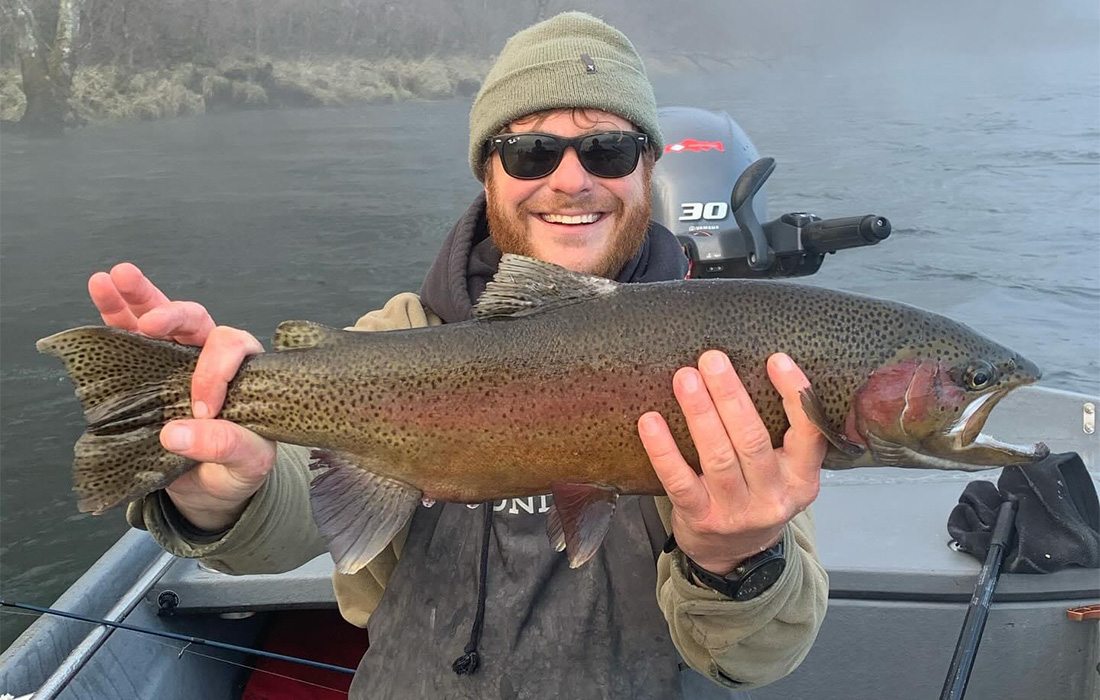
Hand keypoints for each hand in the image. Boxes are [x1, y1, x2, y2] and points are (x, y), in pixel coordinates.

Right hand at [88, 263, 275, 530]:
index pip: (232, 349)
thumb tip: (175, 433)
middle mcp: (210, 357)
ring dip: (134, 296)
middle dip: (172, 314)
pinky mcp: (145, 369)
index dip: (215, 373)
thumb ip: (226, 446)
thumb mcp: (247, 463)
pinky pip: (128, 336)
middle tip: (150, 322)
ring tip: (110, 278)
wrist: (211, 487)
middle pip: (196, 320)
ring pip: (158, 317)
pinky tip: (99, 288)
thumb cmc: (237, 468)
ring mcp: (176, 359)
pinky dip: (113, 313)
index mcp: (245, 372)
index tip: (203, 409)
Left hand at [638, 351, 824, 574]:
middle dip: (730, 396)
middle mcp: (773, 497)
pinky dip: (663, 449)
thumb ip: (779, 434)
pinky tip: (650, 422)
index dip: (794, 393)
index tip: (776, 359)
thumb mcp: (784, 473)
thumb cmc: (756, 496)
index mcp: (801, 479)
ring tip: (685, 379)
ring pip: (717, 457)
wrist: (734, 556)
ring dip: (699, 413)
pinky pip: (679, 480)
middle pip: (752, 441)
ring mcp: (736, 512)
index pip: (808, 431)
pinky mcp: (701, 519)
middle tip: (712, 359)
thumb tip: (749, 368)